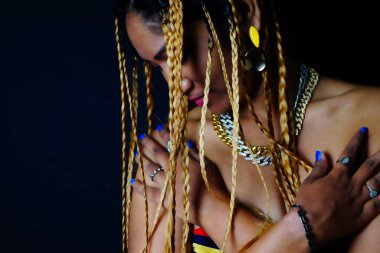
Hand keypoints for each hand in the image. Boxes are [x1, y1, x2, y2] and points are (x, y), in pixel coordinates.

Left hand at [131, 126, 227, 223]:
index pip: (171, 143)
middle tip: (141, 137)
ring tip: (135, 155)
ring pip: (150, 170)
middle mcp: (171, 170)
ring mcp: (165, 184)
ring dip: (142, 161)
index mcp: (182, 160)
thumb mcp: (207, 165)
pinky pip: (148, 192)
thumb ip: (194, 153)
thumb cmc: (213, 186)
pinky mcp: (163, 199)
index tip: (158, 127)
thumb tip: (185, 141)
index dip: (164, 134)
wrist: (211, 208)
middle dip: (149, 143)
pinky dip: (139, 186)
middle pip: (157, 153)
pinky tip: (132, 181)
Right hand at [295, 128, 379, 244]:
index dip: (356, 141)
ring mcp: (359, 200)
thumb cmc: (305, 203)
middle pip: (369, 167)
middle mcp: (351, 185)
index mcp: (337, 176)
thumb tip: (323, 153)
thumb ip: (319, 168)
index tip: (363, 131)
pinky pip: (378, 204)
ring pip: (377, 184)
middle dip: (379, 155)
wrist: (309, 225)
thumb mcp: (308, 182)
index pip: (349, 154)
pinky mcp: (363, 215)